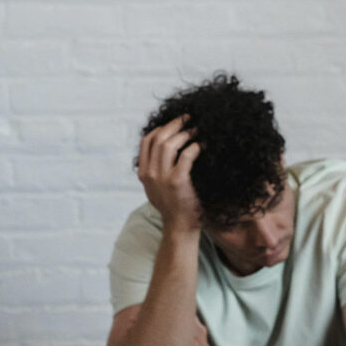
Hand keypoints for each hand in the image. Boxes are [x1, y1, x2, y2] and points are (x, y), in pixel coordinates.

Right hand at [137, 115, 202, 233]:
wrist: (180, 227)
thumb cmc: (175, 206)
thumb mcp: (157, 187)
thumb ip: (157, 170)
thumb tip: (167, 148)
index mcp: (144, 173)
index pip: (146, 141)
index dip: (161, 127)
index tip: (175, 122)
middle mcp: (149, 173)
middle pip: (158, 138)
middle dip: (174, 124)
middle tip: (189, 118)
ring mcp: (162, 177)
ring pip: (169, 144)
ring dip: (185, 133)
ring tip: (197, 129)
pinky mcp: (177, 181)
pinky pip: (186, 156)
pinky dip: (195, 147)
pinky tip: (202, 145)